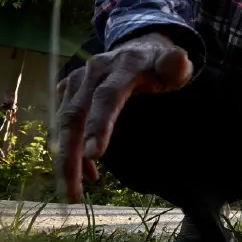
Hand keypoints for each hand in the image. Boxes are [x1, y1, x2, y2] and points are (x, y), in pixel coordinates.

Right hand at [55, 32, 192, 201]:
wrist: (139, 47)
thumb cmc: (159, 64)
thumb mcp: (175, 64)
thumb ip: (176, 65)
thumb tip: (178, 60)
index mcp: (123, 66)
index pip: (107, 96)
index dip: (99, 124)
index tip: (95, 155)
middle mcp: (93, 72)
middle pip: (75, 115)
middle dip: (71, 156)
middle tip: (74, 193)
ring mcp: (78, 80)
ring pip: (63, 122)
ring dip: (66, 160)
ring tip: (74, 194)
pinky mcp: (70, 90)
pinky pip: (64, 123)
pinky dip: (70, 150)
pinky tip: (88, 175)